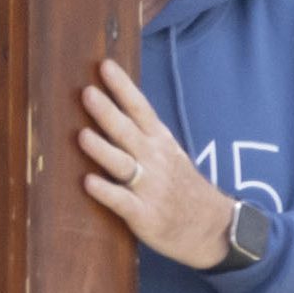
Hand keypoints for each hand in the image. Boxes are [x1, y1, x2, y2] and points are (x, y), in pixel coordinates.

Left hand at [77, 58, 240, 273]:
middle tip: (87, 92)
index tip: (105, 66)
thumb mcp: (168, 151)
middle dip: (108, 112)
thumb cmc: (180, 185)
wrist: (211, 227)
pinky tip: (88, 182)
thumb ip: (141, 131)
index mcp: (160, 141)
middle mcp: (154, 160)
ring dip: (102, 149)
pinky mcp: (144, 215)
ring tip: (82, 135)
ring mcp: (150, 187)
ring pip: (122, 164)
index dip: (123, 87)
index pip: (140, 108)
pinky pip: (122, 201)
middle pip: (128, 132)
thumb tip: (108, 103)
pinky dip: (106, 191)